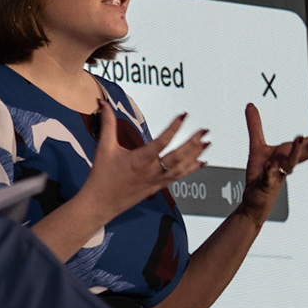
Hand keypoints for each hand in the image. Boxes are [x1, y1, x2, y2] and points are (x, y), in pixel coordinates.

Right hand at [80, 96, 206, 220]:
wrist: (101, 203)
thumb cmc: (102, 177)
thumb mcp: (104, 148)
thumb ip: (107, 123)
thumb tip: (103, 103)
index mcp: (139, 161)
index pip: (161, 142)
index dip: (174, 128)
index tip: (183, 116)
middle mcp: (151, 171)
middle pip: (178, 156)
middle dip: (193, 142)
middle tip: (204, 130)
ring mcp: (156, 180)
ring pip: (181, 167)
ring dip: (195, 155)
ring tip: (206, 142)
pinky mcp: (158, 187)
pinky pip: (178, 177)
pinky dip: (191, 169)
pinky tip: (201, 162)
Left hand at [238, 104, 307, 218]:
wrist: (253, 200)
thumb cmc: (259, 174)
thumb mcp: (256, 146)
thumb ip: (255, 125)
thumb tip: (250, 104)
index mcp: (289, 154)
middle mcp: (287, 164)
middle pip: (307, 152)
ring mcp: (278, 174)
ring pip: (290, 163)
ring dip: (296, 151)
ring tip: (299, 138)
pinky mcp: (265, 184)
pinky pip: (268, 177)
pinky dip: (269, 171)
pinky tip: (269, 166)